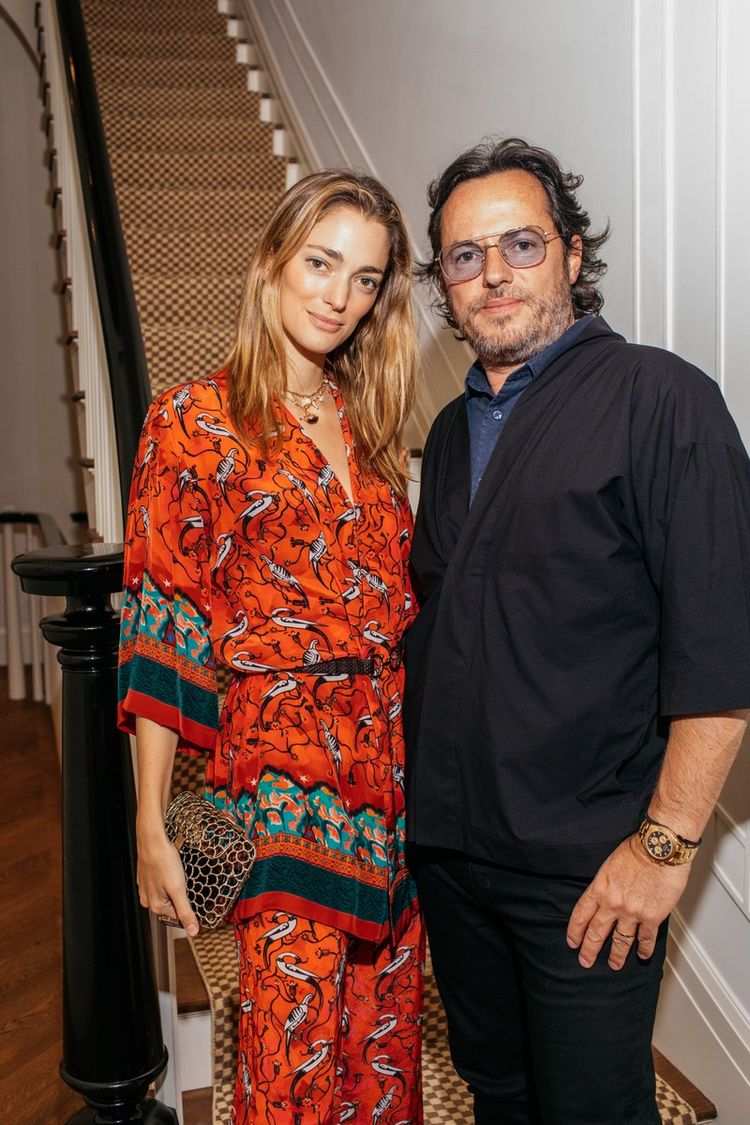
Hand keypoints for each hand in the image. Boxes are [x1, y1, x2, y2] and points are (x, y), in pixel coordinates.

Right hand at [136, 824, 198, 935]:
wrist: (152, 839)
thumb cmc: (164, 861)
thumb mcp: (178, 889)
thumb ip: (186, 912)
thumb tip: (193, 932)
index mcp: (156, 906)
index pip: (178, 917)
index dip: (190, 908)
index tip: (198, 897)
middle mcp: (148, 899)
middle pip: (172, 905)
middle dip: (182, 895)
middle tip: (188, 882)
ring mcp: (146, 887)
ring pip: (167, 893)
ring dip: (176, 886)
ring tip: (180, 873)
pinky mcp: (147, 876)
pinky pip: (162, 883)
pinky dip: (169, 878)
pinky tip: (173, 869)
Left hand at [566, 835, 689, 969]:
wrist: (660, 849)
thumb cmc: (637, 850)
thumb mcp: (610, 865)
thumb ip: (605, 884)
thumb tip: (604, 897)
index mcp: (600, 888)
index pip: (581, 914)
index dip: (575, 931)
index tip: (572, 942)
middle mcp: (612, 903)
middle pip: (596, 932)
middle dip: (589, 950)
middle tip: (585, 961)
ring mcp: (632, 913)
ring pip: (620, 941)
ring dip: (616, 955)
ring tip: (614, 964)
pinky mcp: (652, 917)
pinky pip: (646, 939)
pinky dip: (644, 949)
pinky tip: (643, 955)